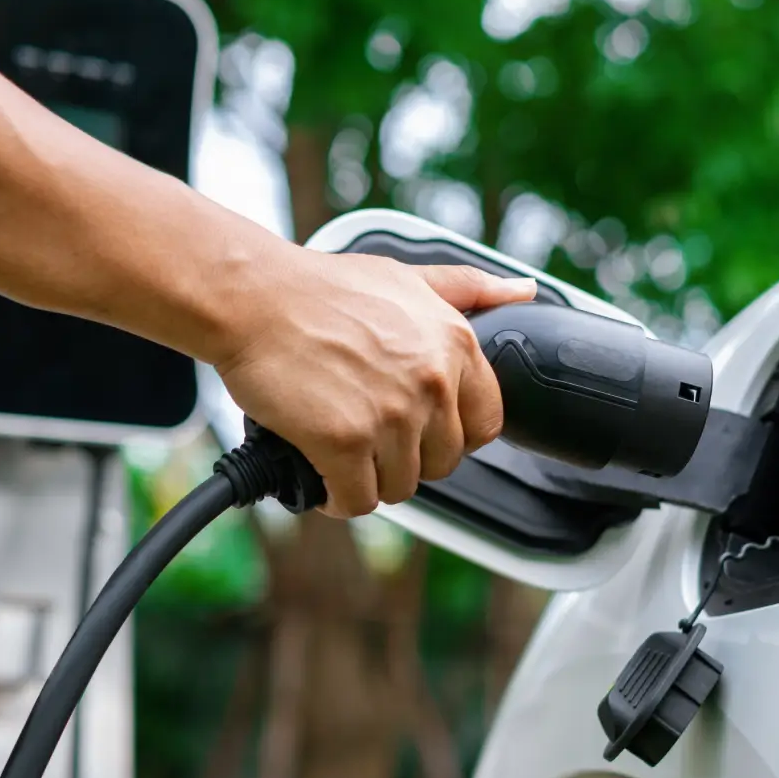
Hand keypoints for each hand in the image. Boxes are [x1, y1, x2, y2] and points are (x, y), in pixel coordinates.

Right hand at [216, 248, 535, 517]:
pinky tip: (321, 476)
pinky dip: (337, 498)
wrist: (255, 298)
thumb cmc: (322, 289)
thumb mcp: (406, 277)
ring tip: (341, 454)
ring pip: (400, 486)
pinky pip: (358, 500)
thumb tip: (523, 292)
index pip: (486, 424)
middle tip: (369, 439)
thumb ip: (468, 289)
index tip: (422, 432)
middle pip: (441, 462)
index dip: (452, 436)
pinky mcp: (345, 442)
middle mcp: (432, 382)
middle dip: (407, 458)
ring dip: (369, 479)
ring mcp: (391, 415)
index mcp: (455, 345)